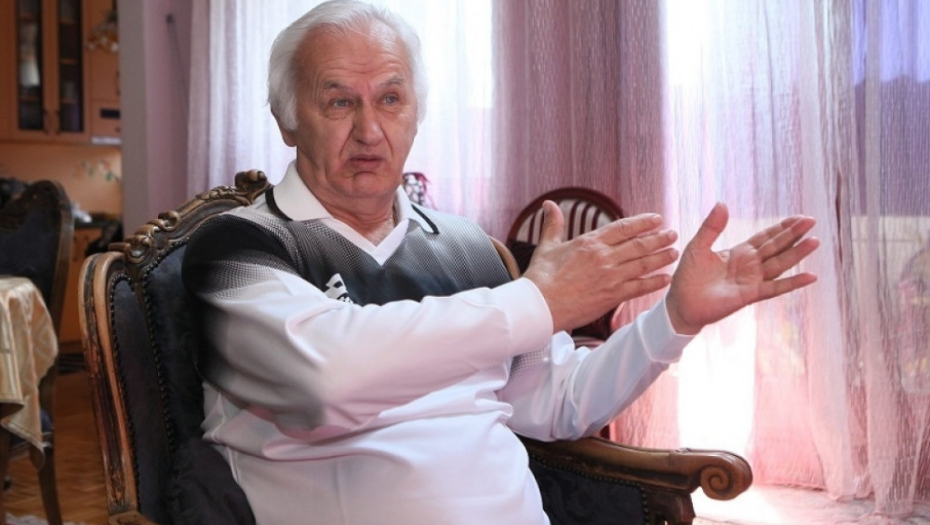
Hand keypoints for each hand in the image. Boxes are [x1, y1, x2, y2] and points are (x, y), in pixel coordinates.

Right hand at [523, 201, 679, 333]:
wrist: (540, 306)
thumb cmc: (541, 277)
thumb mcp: (547, 246)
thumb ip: (553, 224)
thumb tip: (548, 203)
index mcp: (590, 242)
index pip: (623, 227)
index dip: (643, 222)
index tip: (657, 219)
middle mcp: (604, 257)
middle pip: (639, 244)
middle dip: (659, 238)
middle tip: (673, 234)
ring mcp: (610, 277)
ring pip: (643, 264)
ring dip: (662, 258)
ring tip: (674, 253)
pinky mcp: (612, 296)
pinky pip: (640, 287)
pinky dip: (655, 282)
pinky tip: (665, 279)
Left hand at [665, 203, 819, 334]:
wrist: (680, 303)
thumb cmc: (688, 277)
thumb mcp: (698, 246)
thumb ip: (711, 227)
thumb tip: (722, 203)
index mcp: (740, 252)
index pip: (766, 237)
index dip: (782, 228)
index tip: (800, 217)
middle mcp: (750, 265)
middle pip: (777, 247)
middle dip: (794, 234)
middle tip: (812, 221)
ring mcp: (752, 280)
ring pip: (780, 264)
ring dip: (797, 254)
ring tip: (815, 241)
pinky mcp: (750, 295)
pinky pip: (775, 288)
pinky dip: (793, 282)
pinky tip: (810, 276)